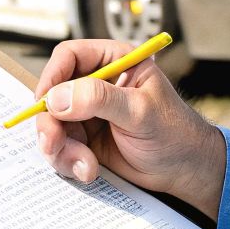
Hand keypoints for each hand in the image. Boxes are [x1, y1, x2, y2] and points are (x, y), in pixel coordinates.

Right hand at [33, 39, 226, 220]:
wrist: (185, 171)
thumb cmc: (174, 133)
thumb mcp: (139, 111)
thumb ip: (99, 99)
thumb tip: (56, 98)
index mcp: (114, 62)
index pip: (68, 57)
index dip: (52, 77)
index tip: (44, 102)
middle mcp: (96, 84)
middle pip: (53, 94)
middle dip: (50, 123)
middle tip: (53, 143)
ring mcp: (88, 113)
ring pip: (52, 124)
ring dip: (60, 148)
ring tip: (84, 165)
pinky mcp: (85, 139)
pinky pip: (60, 147)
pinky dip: (68, 161)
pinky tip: (89, 170)